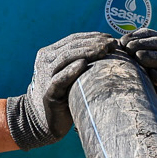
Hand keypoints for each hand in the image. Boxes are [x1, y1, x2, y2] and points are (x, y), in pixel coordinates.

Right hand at [5, 32, 120, 148]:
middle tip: (112, 43)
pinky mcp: (49, 93)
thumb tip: (109, 48)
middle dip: (93, 42)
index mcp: (50, 53)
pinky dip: (71, 70)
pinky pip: (59, 79)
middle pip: (71, 46)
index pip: (73, 39)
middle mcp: (45, 61)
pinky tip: (83, 64)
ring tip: (104, 50)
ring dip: (87, 52)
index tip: (110, 37)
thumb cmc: (66, 95)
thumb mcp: (72, 74)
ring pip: (66, 58)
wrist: (46, 121)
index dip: (92, 36)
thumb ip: (82, 60)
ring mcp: (45, 76)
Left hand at [115, 28, 156, 124]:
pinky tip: (152, 75)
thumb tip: (117, 43)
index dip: (137, 35)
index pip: (152, 34)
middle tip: (128, 48)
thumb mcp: (138, 63)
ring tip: (138, 57)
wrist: (155, 104)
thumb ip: (132, 51)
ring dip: (152, 56)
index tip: (123, 41)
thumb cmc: (145, 79)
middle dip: (143, 44)